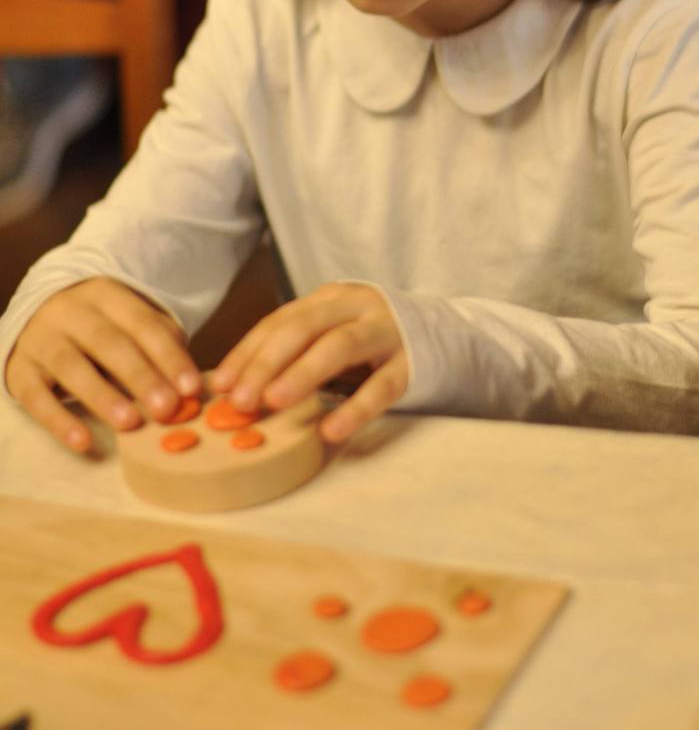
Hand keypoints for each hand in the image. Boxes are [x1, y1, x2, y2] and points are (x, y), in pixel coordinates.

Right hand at [6, 277, 201, 452]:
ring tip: (130, 424)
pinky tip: (83, 443)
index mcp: (106, 294)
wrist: (38, 315)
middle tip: (166, 409)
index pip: (142, 323)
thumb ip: (159, 345)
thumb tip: (190, 387)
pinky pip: (36, 397)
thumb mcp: (129, 323)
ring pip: (71, 366)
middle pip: (108, 342)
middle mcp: (70, 311)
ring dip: (102, 396)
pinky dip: (59, 421)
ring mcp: (41, 339)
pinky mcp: (19, 370)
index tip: (192, 388)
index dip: (169, 356)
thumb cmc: (100, 328)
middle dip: (140, 376)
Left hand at [211, 283, 408, 442]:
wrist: (447, 336)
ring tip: (274, 403)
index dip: (248, 352)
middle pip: (303, 328)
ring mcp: (386, 331)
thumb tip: (238, 389)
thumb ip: (296, 353)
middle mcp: (357, 307)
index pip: (281, 321)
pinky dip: (354, 409)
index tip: (219, 383)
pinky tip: (331, 431)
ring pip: (339, 346)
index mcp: (331, 298)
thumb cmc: (373, 344)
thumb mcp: (334, 335)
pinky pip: (381, 386)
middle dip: (266, 363)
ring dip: (302, 374)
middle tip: (240, 399)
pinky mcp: (411, 362)